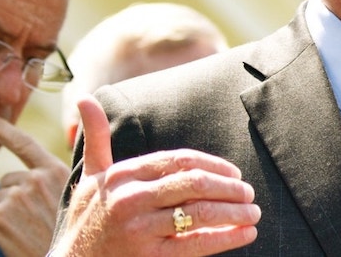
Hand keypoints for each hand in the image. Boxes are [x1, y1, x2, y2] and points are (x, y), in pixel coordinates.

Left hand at [0, 112, 68, 256]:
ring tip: (27, 226)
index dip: (1, 128)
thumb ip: (56, 176)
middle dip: (13, 195)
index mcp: (55, 170)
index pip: (24, 143)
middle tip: (34, 216)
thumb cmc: (73, 230)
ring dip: (4, 213)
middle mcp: (34, 179)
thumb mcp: (79, 194)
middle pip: (7, 180)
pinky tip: (15, 235)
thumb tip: (36, 170)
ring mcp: (15, 197)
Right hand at [50, 96, 259, 256]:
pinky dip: (227, 237)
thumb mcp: (90, 177)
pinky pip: (196, 244)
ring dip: (234, 211)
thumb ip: (97, 138)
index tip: (235, 173)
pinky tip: (246, 234)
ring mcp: (139, 229)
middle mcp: (130, 198)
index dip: (214, 165)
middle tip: (249, 193)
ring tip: (253, 213)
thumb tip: (87, 98)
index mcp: (122, 174)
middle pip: (195, 183)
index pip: (180, 160)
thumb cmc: (87, 219)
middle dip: (229, 188)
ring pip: (200, 212)